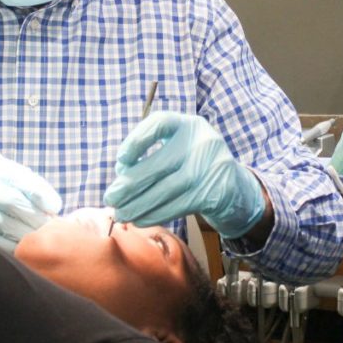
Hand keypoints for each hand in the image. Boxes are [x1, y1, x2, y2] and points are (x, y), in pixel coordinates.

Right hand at [0, 150, 62, 250]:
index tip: (53, 210)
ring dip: (19, 234)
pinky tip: (16, 249)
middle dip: (31, 218)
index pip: (18, 179)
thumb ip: (33, 187)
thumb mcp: (9, 180)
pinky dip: (2, 246)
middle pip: (7, 202)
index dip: (40, 196)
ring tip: (33, 240)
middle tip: (46, 229)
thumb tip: (53, 206)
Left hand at [104, 112, 264, 238]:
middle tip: (111, 197)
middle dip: (131, 184)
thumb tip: (121, 174)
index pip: (160, 123)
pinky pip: (178, 206)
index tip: (120, 158)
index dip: (137, 139)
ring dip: (139, 204)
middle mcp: (202, 142)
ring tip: (120, 213)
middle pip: (161, 163)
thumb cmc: (190, 162)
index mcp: (188, 124)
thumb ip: (150, 154)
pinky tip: (139, 219)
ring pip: (167, 189)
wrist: (231, 184)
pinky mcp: (213, 193)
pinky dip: (155, 214)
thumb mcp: (176, 147)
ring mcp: (210, 168)